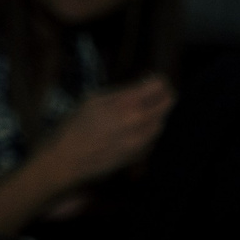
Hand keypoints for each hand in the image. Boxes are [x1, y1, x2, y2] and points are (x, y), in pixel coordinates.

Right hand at [41, 77, 173, 185]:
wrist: (70, 158)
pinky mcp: (142, 154)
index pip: (160, 86)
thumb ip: (121, 93)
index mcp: (127, 104)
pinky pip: (153, 138)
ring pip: (162, 121)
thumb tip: (144, 86)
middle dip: (164, 95)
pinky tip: (132, 130)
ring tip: (141, 111)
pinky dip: (148, 130)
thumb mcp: (93, 99)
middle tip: (155, 93)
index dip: (159, 81)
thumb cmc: (76, 125)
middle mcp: (140, 121)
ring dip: (157, 114)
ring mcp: (144, 140)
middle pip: (169, 102)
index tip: (155, 80)